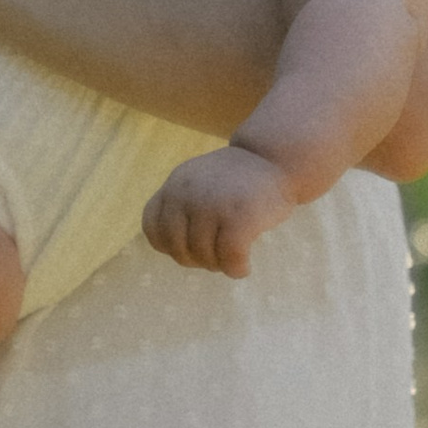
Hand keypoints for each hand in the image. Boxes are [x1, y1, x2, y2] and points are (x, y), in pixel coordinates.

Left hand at [143, 142, 297, 278]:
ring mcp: (212, 205)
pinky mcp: (239, 217)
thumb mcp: (198, 182)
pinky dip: (235, 269)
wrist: (274, 158)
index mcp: (174, 185)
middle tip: (216, 259)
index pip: (152, 228)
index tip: (190, 246)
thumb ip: (182, 206)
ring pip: (204, 256)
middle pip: (177, 248)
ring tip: (232, 261)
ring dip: (218, 266)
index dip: (168, 245)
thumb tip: (174, 250)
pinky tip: (243, 268)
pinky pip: (229, 258)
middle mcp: (187, 194)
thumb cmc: (237, 179)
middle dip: (196, 261)